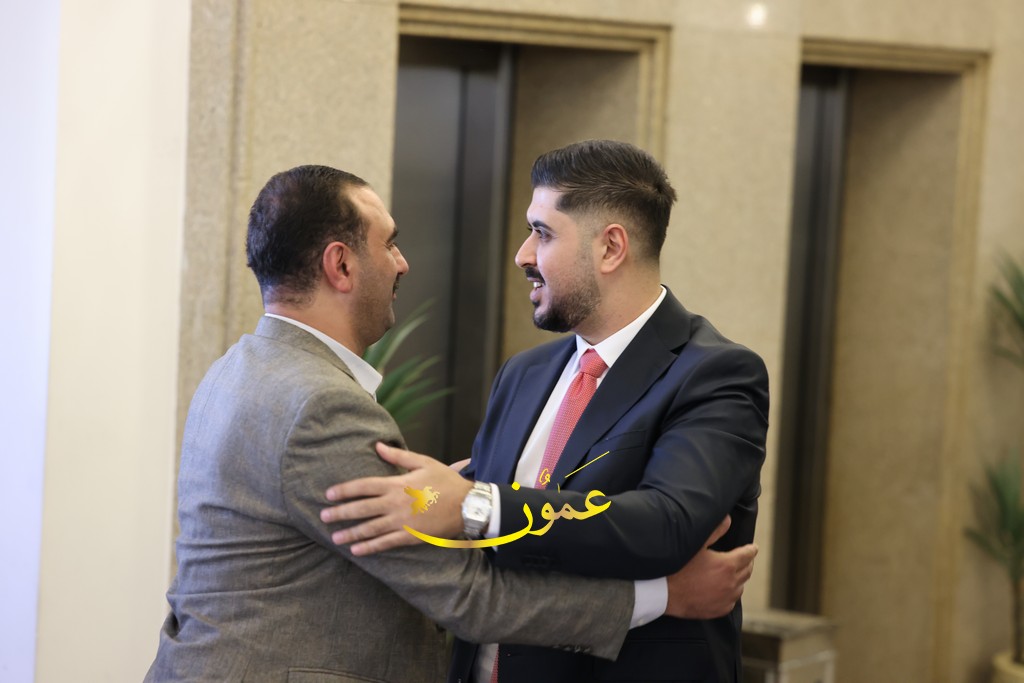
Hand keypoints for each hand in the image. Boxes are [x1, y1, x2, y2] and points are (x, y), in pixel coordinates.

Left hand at [320, 442, 472, 555]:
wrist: (467, 504)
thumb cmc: (446, 481)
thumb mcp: (423, 462)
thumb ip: (398, 456)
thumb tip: (377, 446)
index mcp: (397, 483)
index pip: (364, 486)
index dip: (345, 490)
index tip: (329, 495)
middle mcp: (396, 503)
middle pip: (362, 508)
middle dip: (340, 513)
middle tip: (323, 517)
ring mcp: (402, 522)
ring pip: (370, 528)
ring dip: (351, 533)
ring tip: (335, 537)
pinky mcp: (410, 536)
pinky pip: (386, 543)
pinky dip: (370, 548)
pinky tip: (356, 551)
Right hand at [665, 516, 757, 618]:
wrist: (663, 592)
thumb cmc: (676, 566)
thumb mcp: (696, 543)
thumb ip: (715, 530)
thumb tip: (728, 519)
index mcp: (727, 565)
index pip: (747, 555)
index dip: (751, 550)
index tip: (753, 548)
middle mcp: (730, 583)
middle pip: (747, 571)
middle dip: (747, 563)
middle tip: (745, 558)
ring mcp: (725, 599)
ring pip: (740, 587)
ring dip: (739, 579)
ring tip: (734, 574)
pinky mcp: (718, 610)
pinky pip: (731, 602)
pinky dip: (731, 594)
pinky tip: (724, 590)